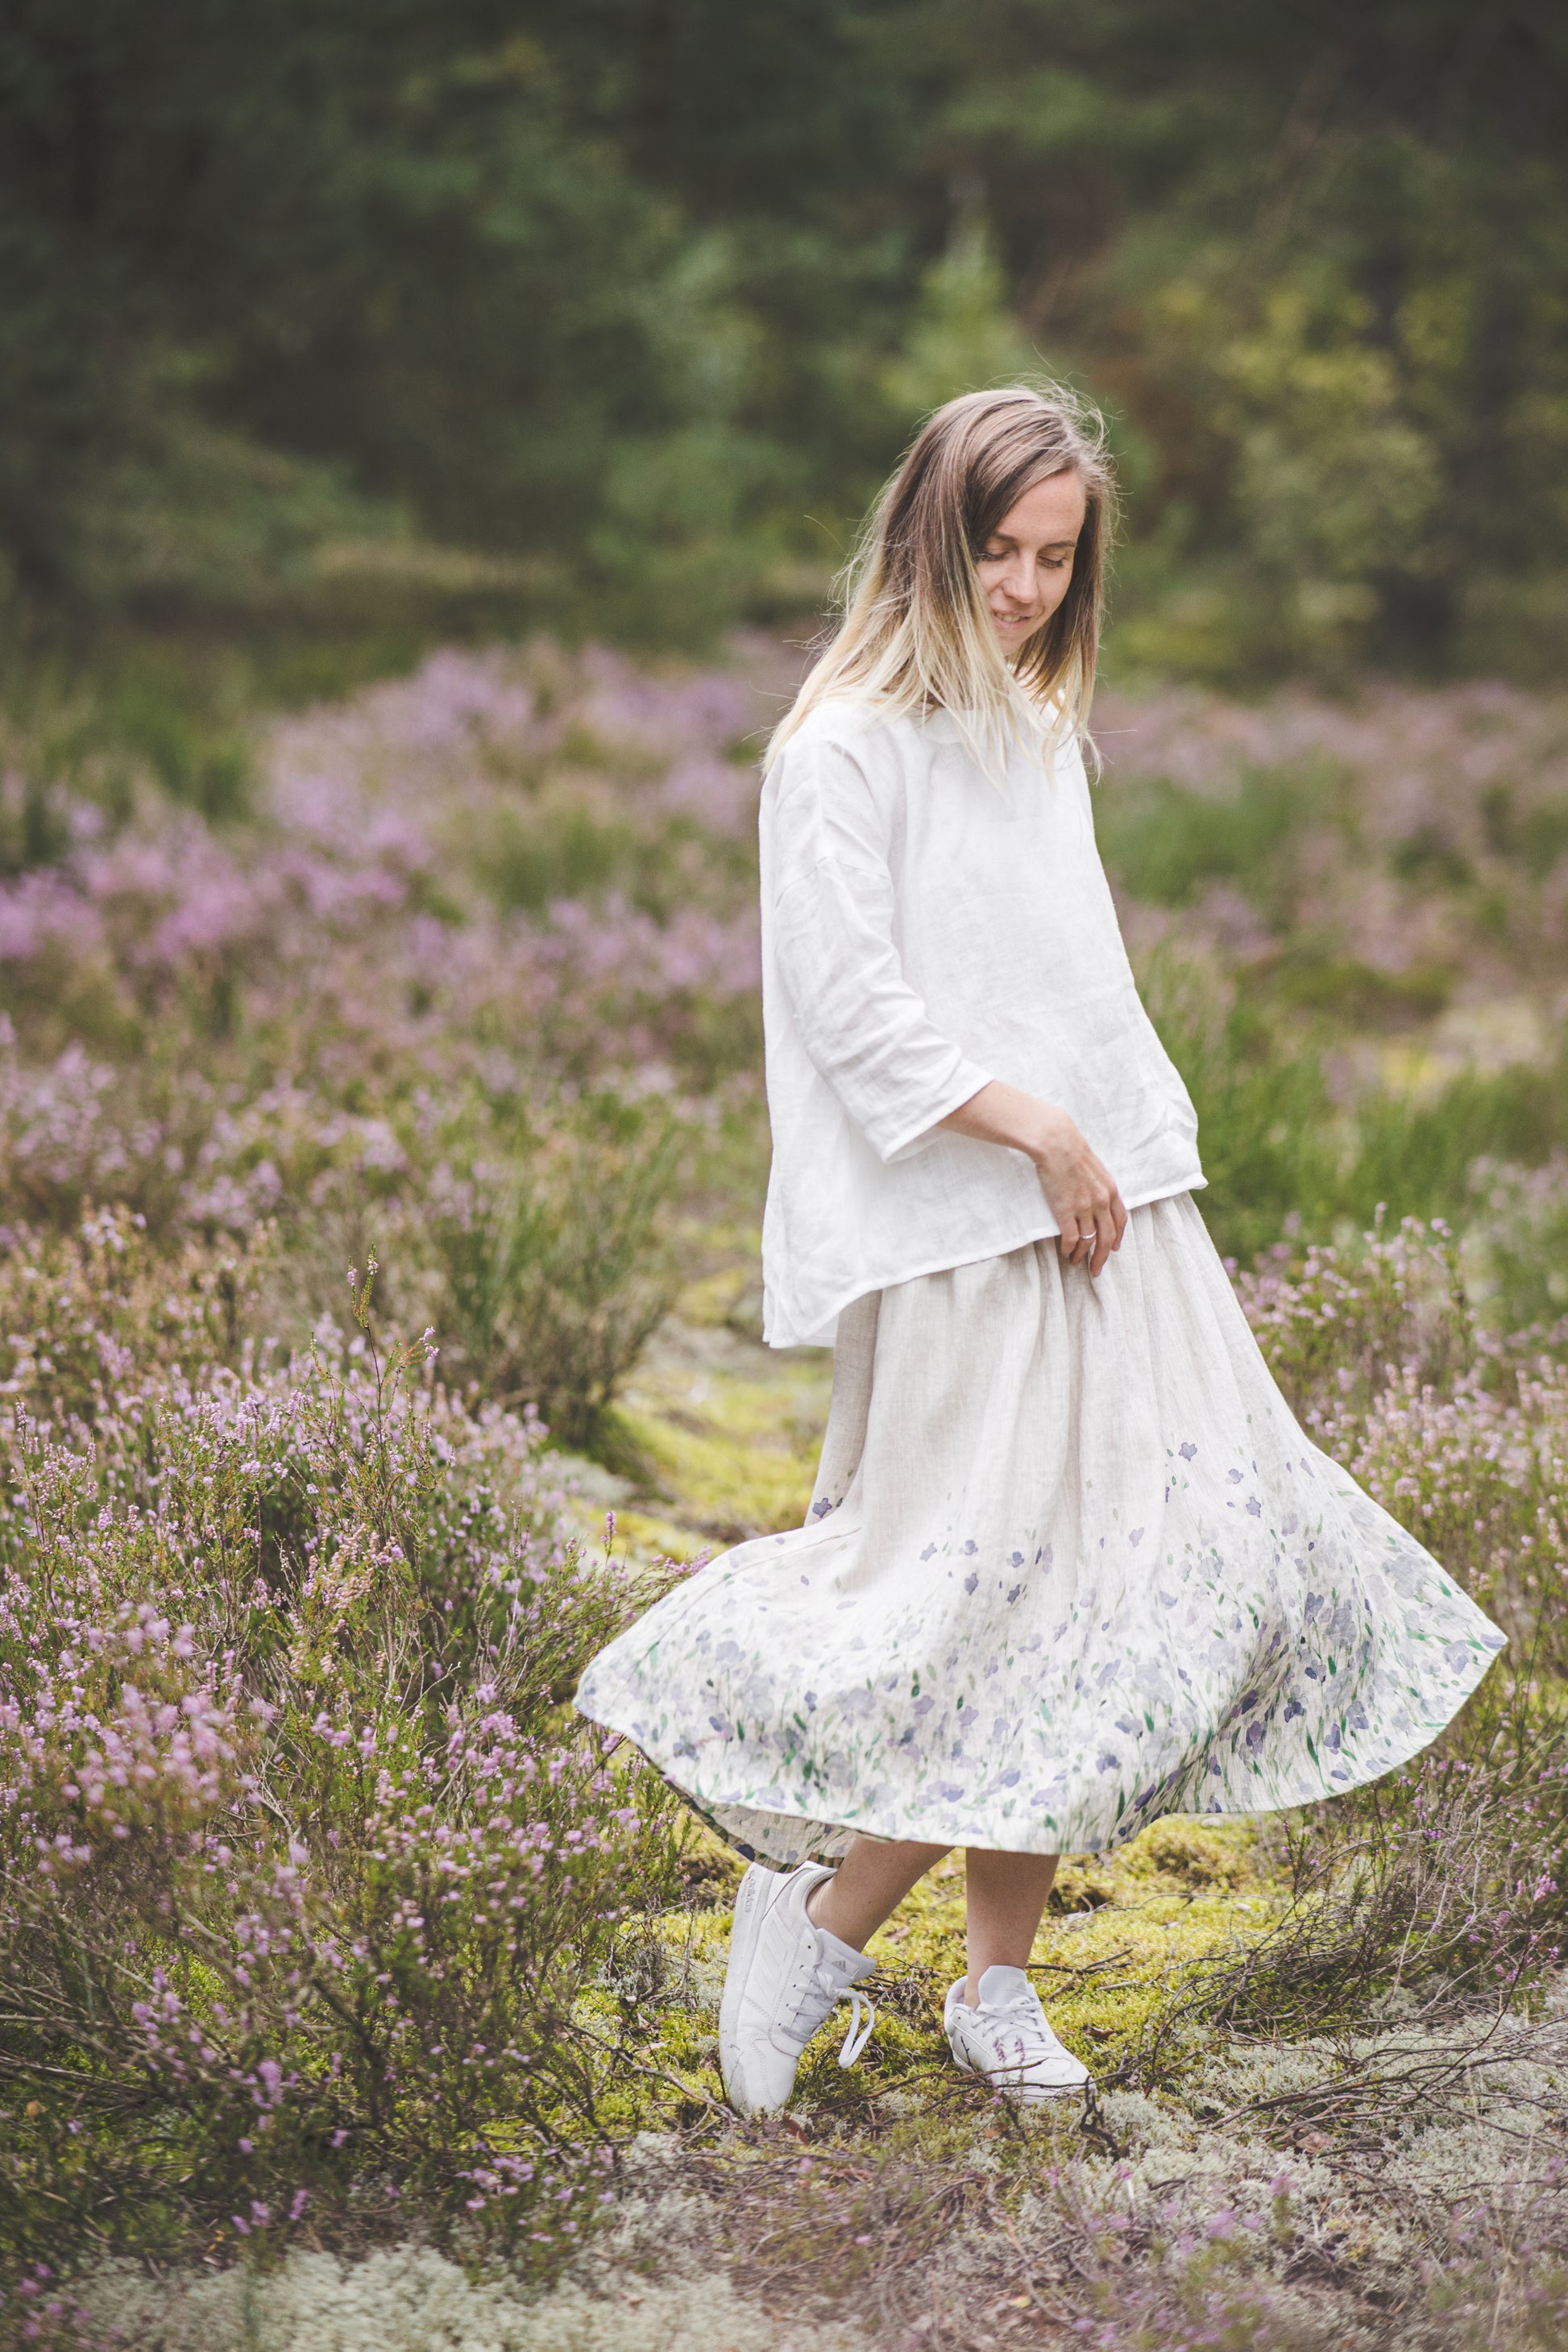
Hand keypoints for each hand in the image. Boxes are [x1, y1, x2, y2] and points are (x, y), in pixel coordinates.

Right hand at [1025, 1101, 1127, 1274]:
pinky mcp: (1066, 1210)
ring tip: (1076, 1262)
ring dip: (1083, 1254)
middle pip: (1108, 1237)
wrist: (1056, 1143)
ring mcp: (1084, 1207)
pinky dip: (1069, 1248)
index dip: (1118, 1238)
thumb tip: (1097, 1199)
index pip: (1120, 1221)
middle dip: (1103, 1256)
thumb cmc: (1071, 1151)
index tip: (1115, 1249)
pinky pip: (1071, 1237)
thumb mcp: (1095, 1168)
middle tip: (1096, 1269)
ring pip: (1089, 1240)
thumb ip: (1099, 1186)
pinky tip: (1065, 1252)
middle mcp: (1101, 1201)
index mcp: (1111, 1191)